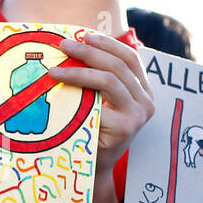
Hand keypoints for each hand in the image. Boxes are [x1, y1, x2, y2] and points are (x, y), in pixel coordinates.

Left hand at [50, 32, 153, 175]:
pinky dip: (78, 93)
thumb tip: (75, 45)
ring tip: (55, 69)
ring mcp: (138, 115)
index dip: (108, 44)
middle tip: (64, 45)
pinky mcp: (125, 128)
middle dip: (89, 52)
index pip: (130, 58)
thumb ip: (99, 80)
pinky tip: (60, 89)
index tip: (85, 35)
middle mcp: (146, 101)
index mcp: (143, 91)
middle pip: (118, 65)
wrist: (94, 168)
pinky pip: (99, 103)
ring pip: (108, 80)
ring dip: (79, 70)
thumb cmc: (94, 131)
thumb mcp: (101, 102)